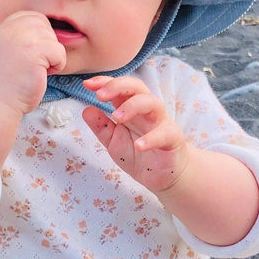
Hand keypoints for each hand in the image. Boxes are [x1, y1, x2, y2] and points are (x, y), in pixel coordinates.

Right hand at [0, 11, 66, 114]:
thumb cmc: (2, 83)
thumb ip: (14, 36)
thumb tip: (39, 29)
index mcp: (2, 27)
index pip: (33, 18)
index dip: (39, 36)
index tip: (30, 55)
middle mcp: (10, 28)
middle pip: (45, 27)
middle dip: (45, 46)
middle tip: (32, 65)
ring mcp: (22, 38)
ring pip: (54, 40)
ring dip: (50, 58)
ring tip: (34, 71)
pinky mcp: (34, 51)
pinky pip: (60, 53)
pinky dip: (57, 66)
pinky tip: (41, 75)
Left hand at [81, 75, 188, 193]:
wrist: (162, 176)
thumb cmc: (138, 154)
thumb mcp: (113, 141)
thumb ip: (101, 126)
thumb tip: (86, 110)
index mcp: (131, 108)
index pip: (120, 88)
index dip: (105, 82)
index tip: (87, 84)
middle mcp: (146, 110)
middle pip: (137, 87)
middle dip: (118, 86)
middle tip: (100, 95)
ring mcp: (161, 122)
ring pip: (152, 103)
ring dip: (133, 106)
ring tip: (117, 117)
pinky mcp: (172, 139)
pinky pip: (164, 133)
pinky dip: (151, 138)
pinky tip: (138, 146)